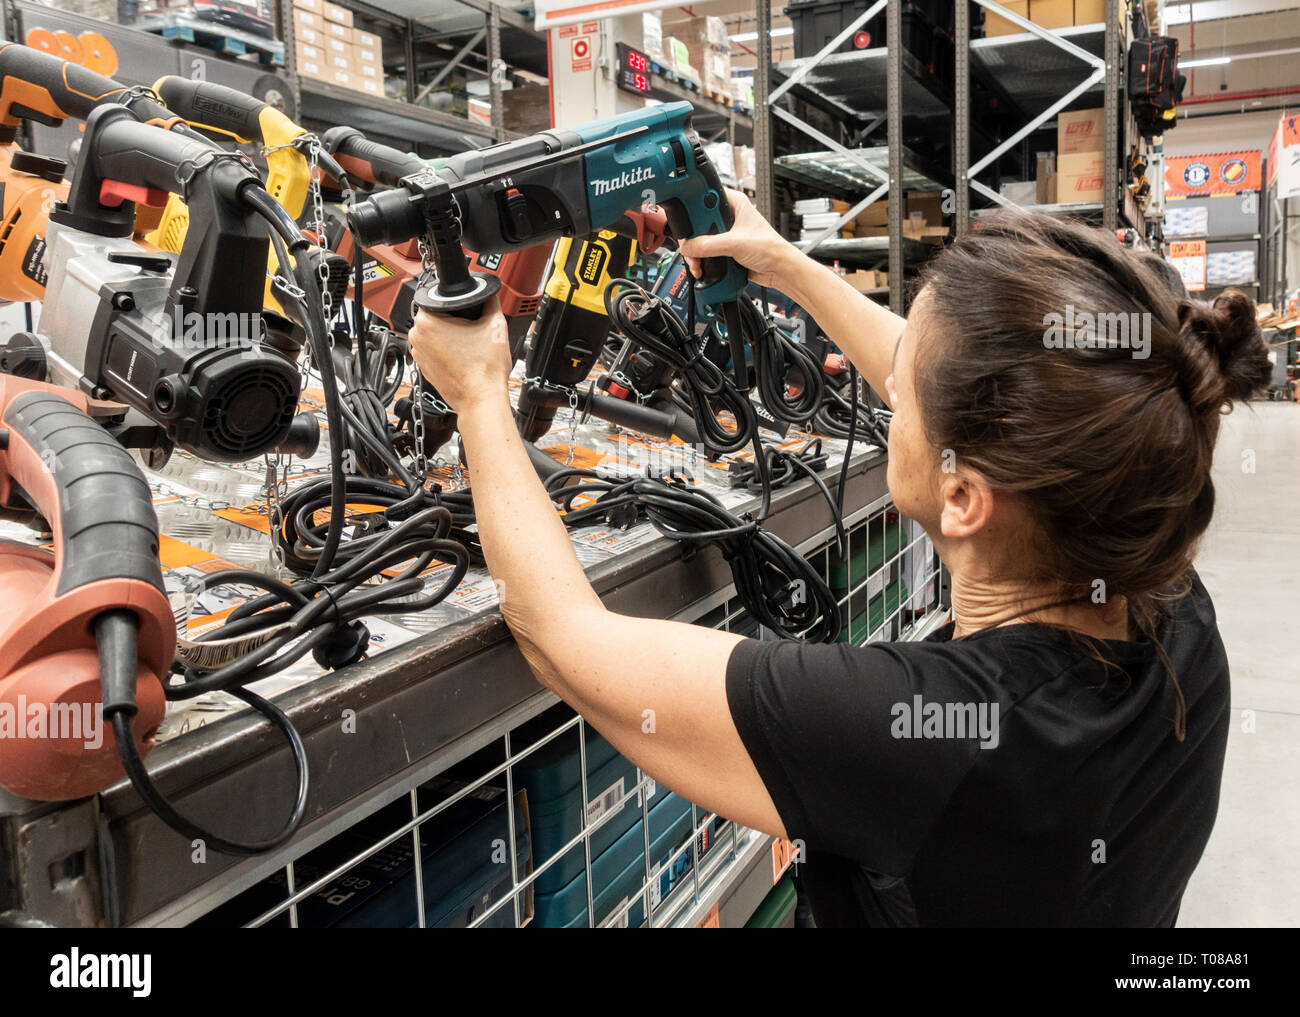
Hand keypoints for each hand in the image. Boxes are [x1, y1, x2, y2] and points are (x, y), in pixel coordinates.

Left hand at [407, 296, 511, 413]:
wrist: (481, 400)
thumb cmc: (484, 370)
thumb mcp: (495, 325)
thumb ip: (490, 302)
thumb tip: (488, 294)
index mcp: (427, 321)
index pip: (438, 299)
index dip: (457, 303)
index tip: (469, 312)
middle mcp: (416, 337)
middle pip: (436, 316)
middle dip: (454, 319)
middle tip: (473, 329)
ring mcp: (418, 355)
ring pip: (436, 334)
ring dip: (450, 336)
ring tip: (470, 346)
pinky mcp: (424, 368)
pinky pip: (435, 351)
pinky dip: (448, 351)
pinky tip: (464, 358)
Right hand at [677, 188, 799, 289]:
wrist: (778, 270)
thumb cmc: (770, 248)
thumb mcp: (736, 243)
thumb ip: (709, 245)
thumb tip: (689, 246)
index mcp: (733, 203)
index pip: (704, 198)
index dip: (693, 209)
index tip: (686, 220)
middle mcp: (728, 216)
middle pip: (697, 222)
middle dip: (691, 238)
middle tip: (691, 247)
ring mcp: (724, 234)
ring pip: (699, 239)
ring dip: (694, 253)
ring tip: (697, 262)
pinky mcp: (723, 249)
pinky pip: (704, 253)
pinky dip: (700, 261)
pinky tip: (701, 267)